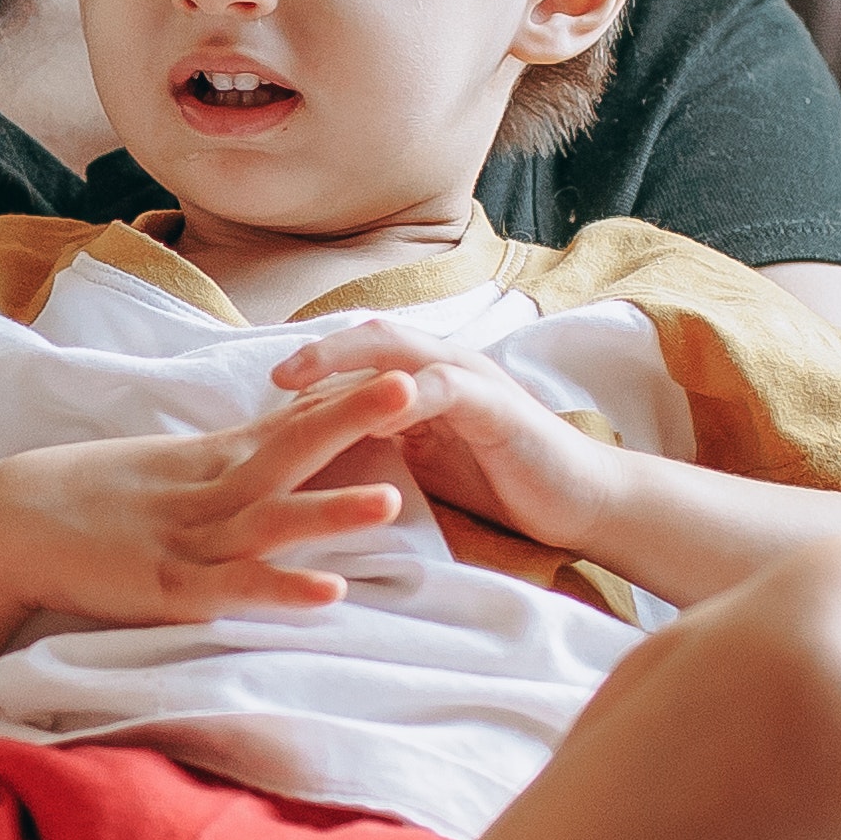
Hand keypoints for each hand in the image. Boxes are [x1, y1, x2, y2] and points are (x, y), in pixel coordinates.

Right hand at [0, 370, 428, 625]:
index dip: (346, 396)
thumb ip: (226, 462)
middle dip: (352, 419)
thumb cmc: (89, 498)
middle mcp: (210, 492)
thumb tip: (281, 444)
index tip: (407, 367)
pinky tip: (328, 593)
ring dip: (330, 512)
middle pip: (292, 449)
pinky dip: (280, 589)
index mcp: (212, 460)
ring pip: (272, 522)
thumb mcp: (169, 469)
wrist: (9, 524)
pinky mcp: (169, 587)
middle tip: (416, 385)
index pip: (289, 420)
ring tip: (391, 500)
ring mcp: (191, 539)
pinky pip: (235, 590)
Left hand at [257, 320, 630, 558]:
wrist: (579, 503)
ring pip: (400, 351)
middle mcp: (445, 365)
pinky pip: (445, 388)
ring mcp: (472, 380)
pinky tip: (374, 415)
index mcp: (425, 376)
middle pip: (372, 337)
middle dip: (319, 351)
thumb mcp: (427, 461)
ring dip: (346, 362)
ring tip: (300, 381)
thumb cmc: (499, 484)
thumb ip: (382, 441)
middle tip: (274, 375)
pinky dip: (407, 397)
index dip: (312, 365)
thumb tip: (313, 452)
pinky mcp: (497, 406)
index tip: (261, 389)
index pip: (360, 353)